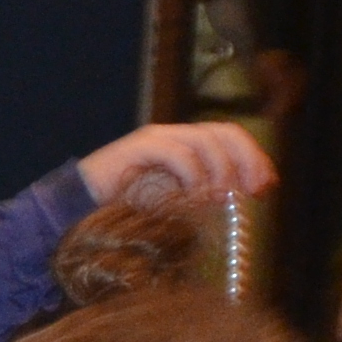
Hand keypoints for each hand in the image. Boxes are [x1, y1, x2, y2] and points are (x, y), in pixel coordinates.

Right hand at [76, 119, 275, 208]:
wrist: (74, 207)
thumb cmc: (120, 210)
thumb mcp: (170, 202)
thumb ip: (198, 196)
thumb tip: (234, 197)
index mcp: (185, 145)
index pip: (230, 138)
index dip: (254, 158)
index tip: (267, 185)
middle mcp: (174, 135)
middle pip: (225, 132)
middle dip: (247, 158)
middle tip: (254, 187)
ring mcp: (156, 138)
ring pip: (206, 139)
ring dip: (222, 168)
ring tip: (223, 196)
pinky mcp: (138, 147)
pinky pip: (178, 152)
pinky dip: (194, 172)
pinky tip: (196, 193)